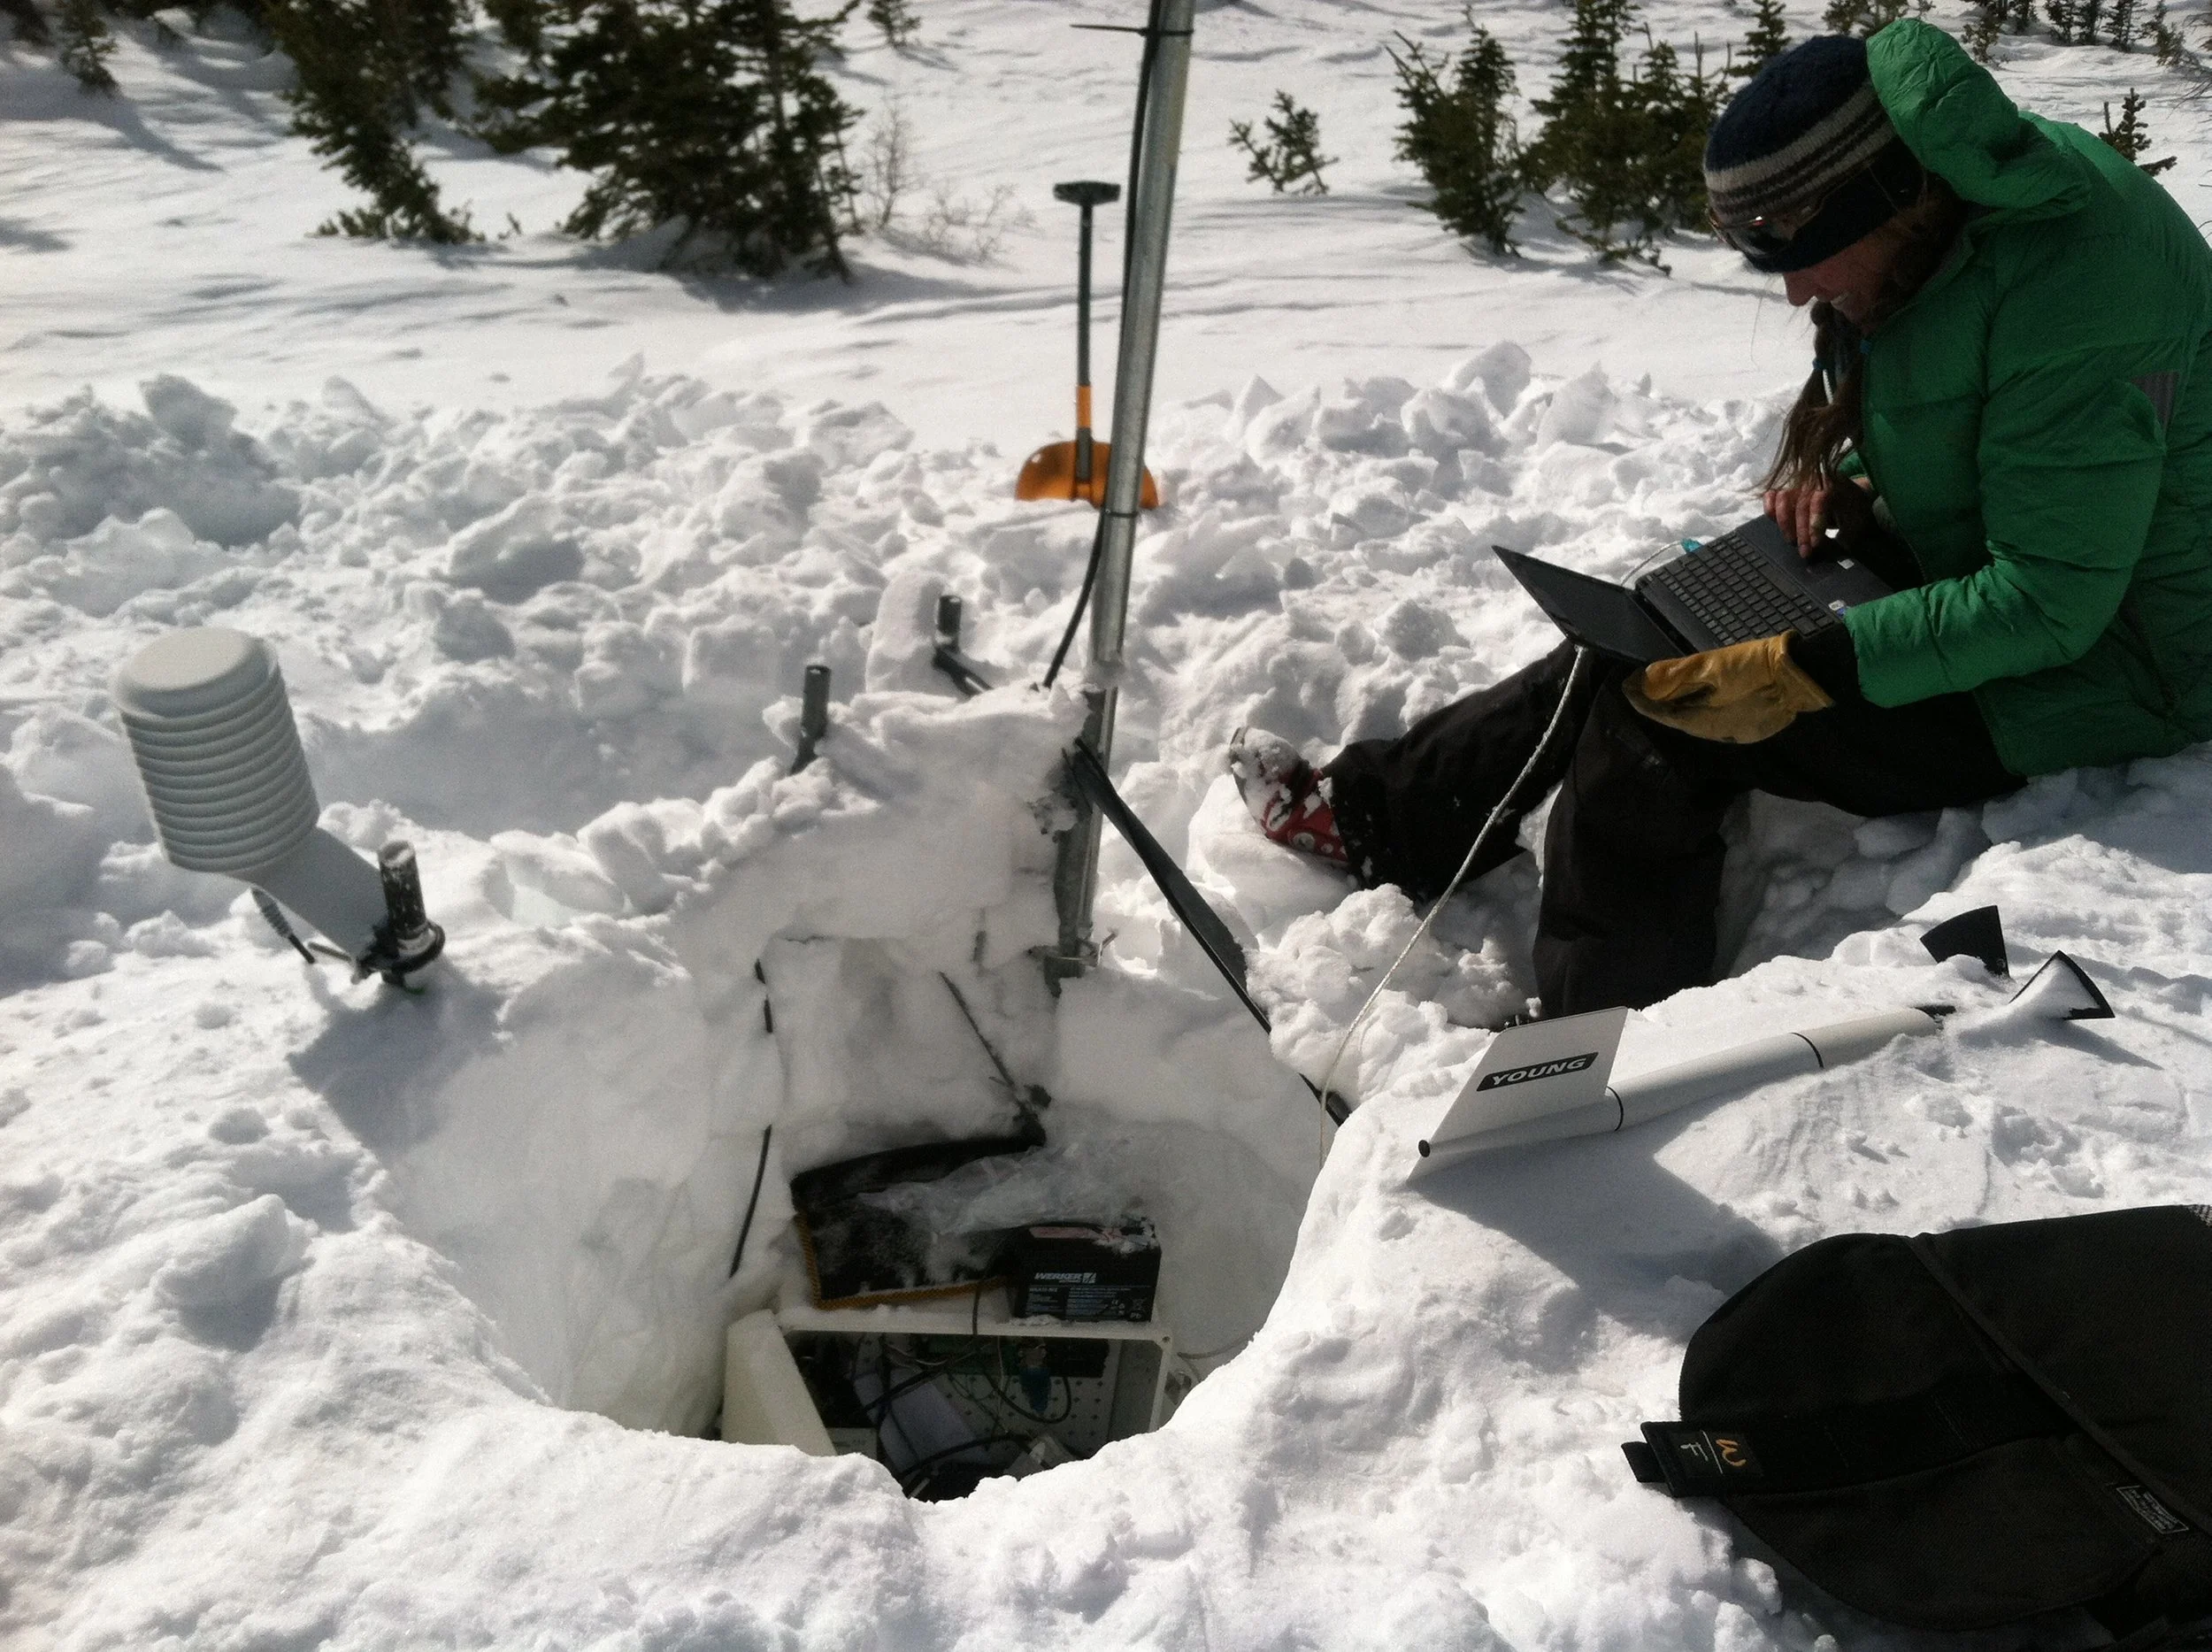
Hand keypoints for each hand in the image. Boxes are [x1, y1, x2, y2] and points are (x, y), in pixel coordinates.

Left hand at [1627, 633, 1833, 743]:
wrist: (1803, 676)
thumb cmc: (1755, 668)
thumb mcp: (1714, 665)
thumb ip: (1679, 673)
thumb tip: (1646, 677)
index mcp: (1702, 720)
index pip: (1663, 713)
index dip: (1643, 701)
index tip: (1627, 687)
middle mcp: (1715, 732)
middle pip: (1679, 719)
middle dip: (1659, 705)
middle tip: (1640, 688)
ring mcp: (1734, 731)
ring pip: (1697, 721)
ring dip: (1679, 708)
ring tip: (1663, 694)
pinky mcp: (1749, 727)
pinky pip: (1716, 720)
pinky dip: (1702, 709)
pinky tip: (1700, 700)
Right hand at [1763, 476, 1876, 558]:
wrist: (1851, 495)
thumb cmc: (1854, 511)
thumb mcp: (1856, 525)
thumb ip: (1842, 538)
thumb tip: (1828, 553)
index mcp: (1834, 484)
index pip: (1820, 501)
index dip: (1815, 524)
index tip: (1815, 545)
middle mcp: (1814, 479)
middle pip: (1800, 504)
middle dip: (1800, 532)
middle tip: (1804, 552)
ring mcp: (1799, 483)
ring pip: (1783, 498)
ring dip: (1784, 523)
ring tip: (1791, 541)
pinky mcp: (1787, 489)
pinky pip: (1771, 495)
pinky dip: (1770, 508)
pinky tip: (1773, 522)